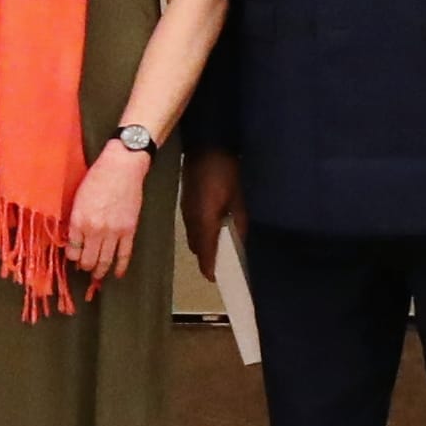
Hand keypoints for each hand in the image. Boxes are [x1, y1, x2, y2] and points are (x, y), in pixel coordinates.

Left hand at [63, 142, 152, 280]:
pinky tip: (117, 274)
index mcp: (78, 220)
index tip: (74, 259)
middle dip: (85, 267)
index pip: (72, 250)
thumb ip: (75, 219)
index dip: (72, 258)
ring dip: (100, 271)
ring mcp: (113, 232)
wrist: (122, 167)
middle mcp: (94, 230)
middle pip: (88, 260)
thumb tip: (73, 237)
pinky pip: (124, 255)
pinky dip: (120, 267)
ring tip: (97, 276)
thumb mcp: (78, 197)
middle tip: (85, 269)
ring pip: (105, 261)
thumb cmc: (97, 177)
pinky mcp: (129, 230)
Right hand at [181, 150, 239, 270]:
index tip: (215, 278)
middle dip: (207, 258)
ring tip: (219, 249)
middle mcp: (191, 220)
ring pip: (192, 238)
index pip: (205, 252)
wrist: (205, 147)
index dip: (210, 267)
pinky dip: (200, 234)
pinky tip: (212, 230)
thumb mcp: (238, 198)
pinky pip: (191, 227)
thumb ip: (239, 222)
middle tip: (221, 264)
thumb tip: (241, 242)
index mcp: (205, 220)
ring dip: (203, 246)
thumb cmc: (225, 171)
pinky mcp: (185, 205)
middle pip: (197, 248)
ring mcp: (186, 212)